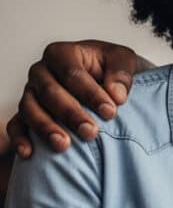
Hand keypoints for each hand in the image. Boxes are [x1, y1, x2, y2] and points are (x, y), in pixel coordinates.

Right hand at [7, 40, 137, 158]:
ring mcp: (30, 93)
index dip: (90, 93)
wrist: (103, 78)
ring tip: (64, 145)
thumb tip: (117, 95)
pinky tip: (29, 153)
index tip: (110, 111)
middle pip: (50, 93)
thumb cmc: (110, 67)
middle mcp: (41, 72)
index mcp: (62, 54)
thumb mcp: (123, 60)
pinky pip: (16, 125)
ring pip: (30, 109)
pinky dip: (20, 139)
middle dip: (71, 114)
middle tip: (90, 132)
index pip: (72, 73)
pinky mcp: (24, 113)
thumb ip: (122, 73)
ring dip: (46, 128)